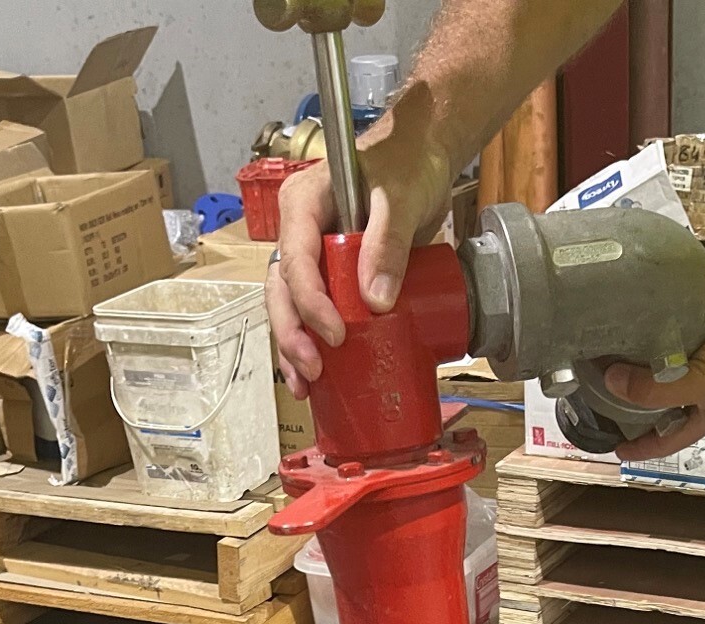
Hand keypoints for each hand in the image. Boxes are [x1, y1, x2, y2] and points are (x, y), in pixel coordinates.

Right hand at [266, 106, 457, 397]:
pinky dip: (312, 342)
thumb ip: (388, 243)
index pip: (295, 258)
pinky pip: (314, 310)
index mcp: (304, 204)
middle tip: (313, 370)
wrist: (422, 157)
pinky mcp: (332, 274)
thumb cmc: (407, 163)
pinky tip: (318, 377)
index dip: (310, 302)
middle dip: (292, 333)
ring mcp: (313, 255)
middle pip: (282, 288)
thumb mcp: (401, 197)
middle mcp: (300, 232)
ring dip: (294, 346)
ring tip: (307, 385)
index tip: (335, 335)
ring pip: (290, 305)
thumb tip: (375, 302)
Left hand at [605, 263, 704, 458]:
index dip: (640, 448)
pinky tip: (625, 313)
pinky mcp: (702, 314)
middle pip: (656, 396)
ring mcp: (701, 348)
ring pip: (660, 355)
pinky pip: (671, 318)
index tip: (612, 447)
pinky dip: (651, 317)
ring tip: (597, 347)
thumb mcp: (701, 385)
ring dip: (634, 353)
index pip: (665, 440)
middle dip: (627, 395)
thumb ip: (655, 390)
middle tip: (589, 388)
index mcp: (703, 411)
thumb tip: (610, 381)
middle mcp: (700, 383)